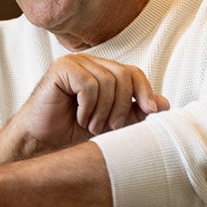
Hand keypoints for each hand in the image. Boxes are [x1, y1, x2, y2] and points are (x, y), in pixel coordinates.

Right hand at [11, 54, 169, 156]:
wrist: (42, 143)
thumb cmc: (74, 132)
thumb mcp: (112, 124)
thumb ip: (136, 112)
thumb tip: (165, 103)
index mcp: (103, 71)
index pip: (133, 73)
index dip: (145, 91)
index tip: (152, 113)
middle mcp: (90, 63)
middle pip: (123, 75)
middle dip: (122, 106)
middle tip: (109, 126)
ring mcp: (75, 63)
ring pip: (107, 81)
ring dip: (103, 111)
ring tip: (91, 125)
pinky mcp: (61, 68)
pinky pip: (88, 84)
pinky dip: (88, 106)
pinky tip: (79, 117)